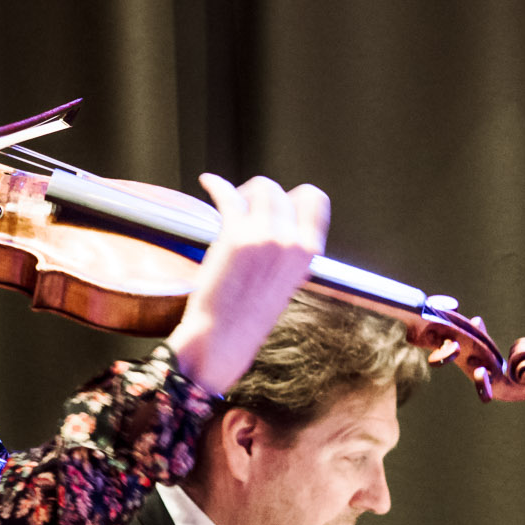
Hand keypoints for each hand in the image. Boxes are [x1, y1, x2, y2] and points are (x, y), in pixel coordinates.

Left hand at [163, 173, 328, 395]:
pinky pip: (227, 196)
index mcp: (308, 252)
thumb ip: (286, 252)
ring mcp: (264, 236)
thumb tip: (275, 223)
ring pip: (258, 189)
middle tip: (243, 209)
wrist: (222, 340)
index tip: (277, 202)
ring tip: (230, 205)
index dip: (293, 196)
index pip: (316, 200)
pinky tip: (208, 183)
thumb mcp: (284, 283)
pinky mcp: (235, 236)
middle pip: (280, 192)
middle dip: (261, 196)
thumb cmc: (247, 318)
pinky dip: (216, 185)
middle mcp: (290, 241)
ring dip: (242, 192)